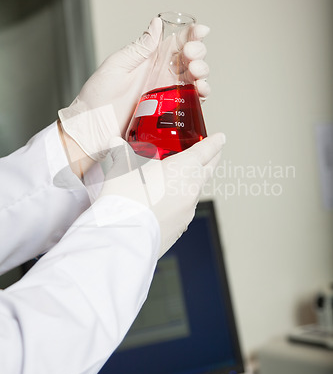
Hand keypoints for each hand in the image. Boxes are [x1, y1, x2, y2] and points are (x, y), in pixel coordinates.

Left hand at [58, 17, 210, 161]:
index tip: (200, 31)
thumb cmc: (98, 97)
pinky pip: (192, 101)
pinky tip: (200, 89)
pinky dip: (201, 93)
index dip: (191, 34)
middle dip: (198, 52)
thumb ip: (139, 48)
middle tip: (190, 55)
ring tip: (196, 71)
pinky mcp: (169, 112)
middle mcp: (161, 75)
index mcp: (149, 60)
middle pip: (190, 59)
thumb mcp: (117, 66)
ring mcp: (167, 93)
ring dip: (202, 71)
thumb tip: (157, 23)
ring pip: (195, 78)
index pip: (176, 42)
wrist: (93, 127)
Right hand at [97, 133, 224, 257]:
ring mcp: (188, 210)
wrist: (124, 236)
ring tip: (178, 179)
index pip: (207, 150)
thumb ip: (121, 153)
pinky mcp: (180, 227)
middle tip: (212, 153)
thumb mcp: (121, 168)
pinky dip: (178, 202)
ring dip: (191, 183)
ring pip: (195, 191)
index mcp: (184, 167)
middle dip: (212, 159)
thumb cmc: (127, 198)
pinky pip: (183, 209)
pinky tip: (165, 203)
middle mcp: (192, 188)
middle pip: (208, 170)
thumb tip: (115, 143)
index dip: (215, 142)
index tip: (221, 138)